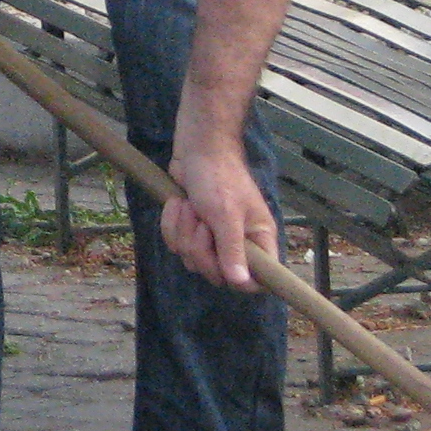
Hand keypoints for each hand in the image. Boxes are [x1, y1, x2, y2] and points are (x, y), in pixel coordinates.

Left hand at [160, 140, 276, 291]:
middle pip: (216, 273)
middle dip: (200, 248)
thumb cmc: (219, 177)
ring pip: (191, 259)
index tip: (222, 264)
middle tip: (202, 223)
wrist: (197, 148)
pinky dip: (172, 223)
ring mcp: (212, 238)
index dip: (241, 280)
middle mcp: (238, 243)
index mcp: (258, 240)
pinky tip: (179, 203)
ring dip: (184, 231)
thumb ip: (232, 249)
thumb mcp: (226, 215)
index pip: (258, 280)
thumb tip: (241, 282)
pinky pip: (175, 244)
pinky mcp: (190, 229)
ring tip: (191, 206)